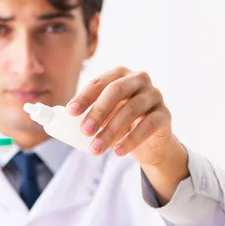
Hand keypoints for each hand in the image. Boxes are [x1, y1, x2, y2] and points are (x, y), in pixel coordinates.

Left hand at [67, 66, 188, 202]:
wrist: (151, 142)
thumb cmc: (122, 123)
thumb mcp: (104, 116)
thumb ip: (87, 114)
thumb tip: (59, 120)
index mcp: (120, 74)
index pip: (99, 82)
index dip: (84, 96)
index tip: (70, 112)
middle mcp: (139, 80)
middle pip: (117, 90)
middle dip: (98, 111)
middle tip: (84, 131)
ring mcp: (155, 95)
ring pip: (131, 109)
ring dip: (111, 130)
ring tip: (96, 148)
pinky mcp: (165, 115)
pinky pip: (148, 125)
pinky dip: (131, 140)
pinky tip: (118, 151)